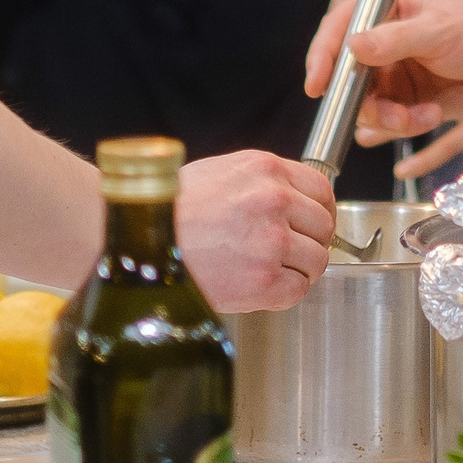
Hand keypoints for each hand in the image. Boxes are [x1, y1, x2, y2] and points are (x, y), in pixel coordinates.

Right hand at [174, 151, 336, 312]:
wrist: (139, 240)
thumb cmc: (170, 209)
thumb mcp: (220, 173)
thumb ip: (261, 183)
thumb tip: (291, 200)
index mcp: (266, 170)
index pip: (321, 189)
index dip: (320, 210)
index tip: (313, 223)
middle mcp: (275, 200)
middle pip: (324, 225)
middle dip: (310, 241)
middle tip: (290, 252)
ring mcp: (272, 241)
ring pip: (317, 259)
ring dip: (300, 269)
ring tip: (272, 271)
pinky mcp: (264, 279)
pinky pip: (298, 289)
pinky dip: (284, 292)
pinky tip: (262, 287)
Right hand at [302, 0, 462, 147]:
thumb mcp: (439, 31)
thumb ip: (395, 40)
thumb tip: (352, 48)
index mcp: (385, 8)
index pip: (338, 27)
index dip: (322, 56)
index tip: (317, 86)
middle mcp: (382, 40)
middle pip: (346, 75)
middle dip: (362, 101)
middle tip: (388, 115)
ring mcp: (393, 71)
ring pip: (366, 103)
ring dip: (388, 118)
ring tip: (419, 117)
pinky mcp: (407, 98)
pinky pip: (389, 120)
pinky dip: (405, 124)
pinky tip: (431, 115)